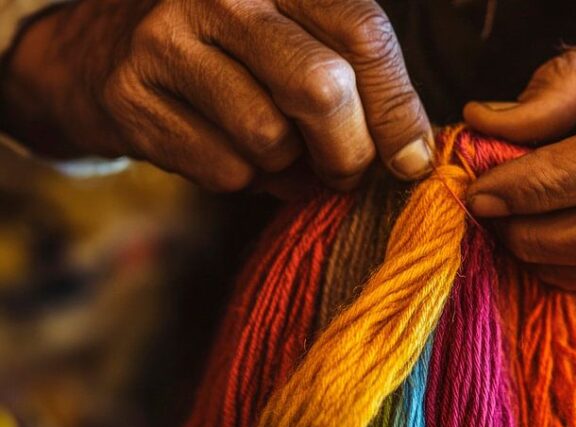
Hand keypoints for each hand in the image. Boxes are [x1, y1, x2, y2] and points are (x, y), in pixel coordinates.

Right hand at [0, 0, 432, 190]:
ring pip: (271, 139)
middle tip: (347, 170)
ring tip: (273, 149)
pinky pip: (225, 171)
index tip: (413, 160)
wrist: (98, 54)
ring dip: (288, 167)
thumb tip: (412, 152)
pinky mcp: (131, 96)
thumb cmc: (224, 49)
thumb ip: (353, 72)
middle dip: (350, 152)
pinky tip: (226, 151)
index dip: (399, 108)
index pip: (363, 33)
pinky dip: (244, 180)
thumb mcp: (291, 34)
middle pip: (323, 90)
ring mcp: (166, 38)